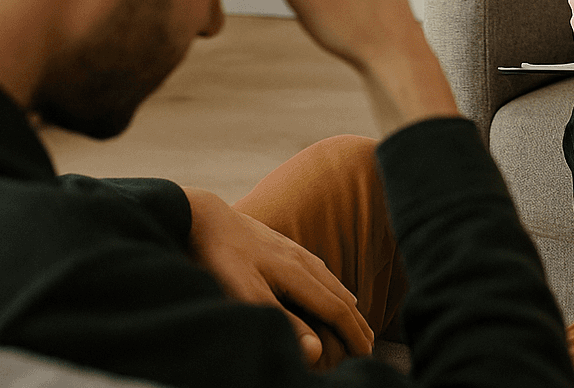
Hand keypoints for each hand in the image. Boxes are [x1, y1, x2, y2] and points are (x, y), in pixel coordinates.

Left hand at [183, 187, 372, 369]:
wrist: (204, 218)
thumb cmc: (221, 259)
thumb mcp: (247, 295)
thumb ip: (283, 321)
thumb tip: (316, 351)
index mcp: (298, 273)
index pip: (336, 309)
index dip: (353, 334)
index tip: (365, 354)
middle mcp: (302, 260)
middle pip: (340, 295)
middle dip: (356, 322)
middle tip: (369, 346)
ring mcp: (294, 251)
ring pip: (331, 281)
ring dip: (347, 305)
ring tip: (355, 321)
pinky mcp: (283, 246)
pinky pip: (319, 271)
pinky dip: (333, 288)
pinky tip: (327, 290)